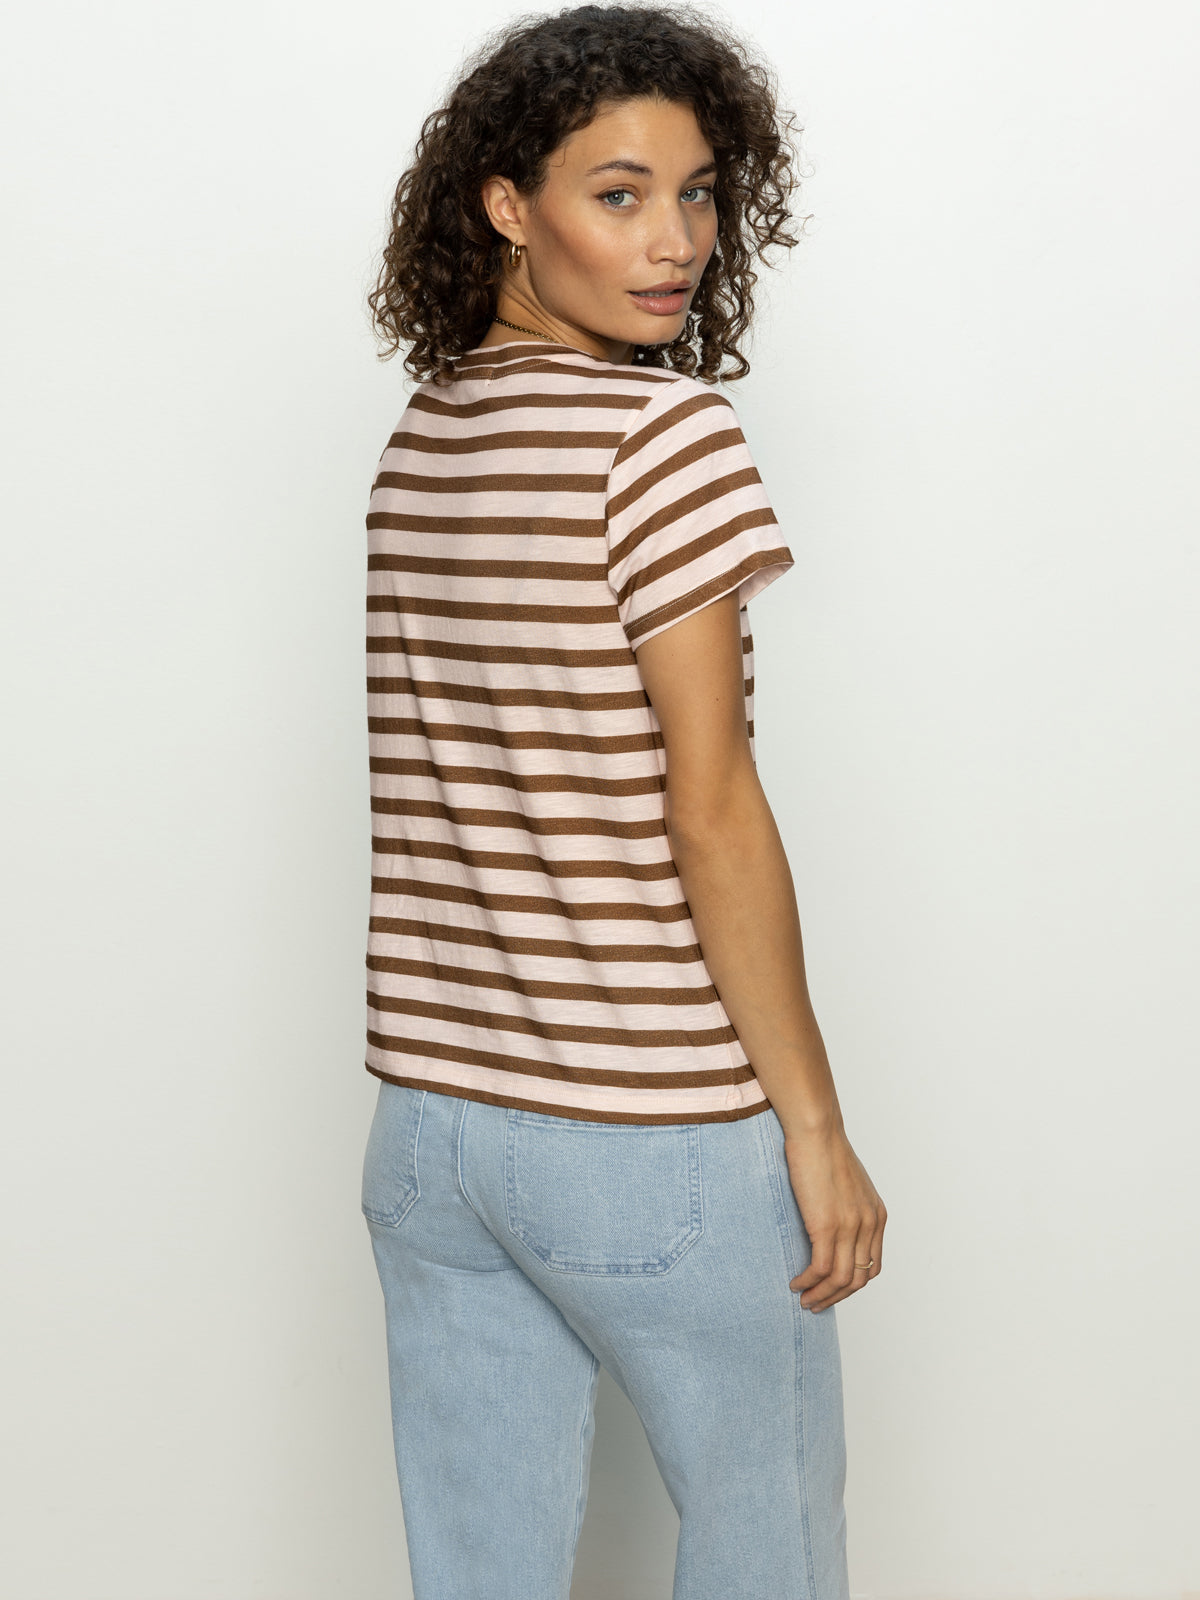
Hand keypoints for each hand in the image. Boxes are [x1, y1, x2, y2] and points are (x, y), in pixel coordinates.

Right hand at [782, 1121, 885, 1311]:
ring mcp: (850, 1227)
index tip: (832, 1289)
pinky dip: (809, 1282)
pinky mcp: (827, 1226)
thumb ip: (847, 1207)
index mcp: (876, 1215)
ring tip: (804, 1300)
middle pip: (859, 1279)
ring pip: (841, 1280)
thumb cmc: (824, 1150)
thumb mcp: (847, 1184)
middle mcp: (868, 1224)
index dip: (852, 1284)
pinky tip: (796, 1283)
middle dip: (837, 1297)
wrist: (816, 1131)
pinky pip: (821, 1268)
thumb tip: (830, 1224)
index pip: (872, 1265)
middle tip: (816, 1303)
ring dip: (822, 1296)